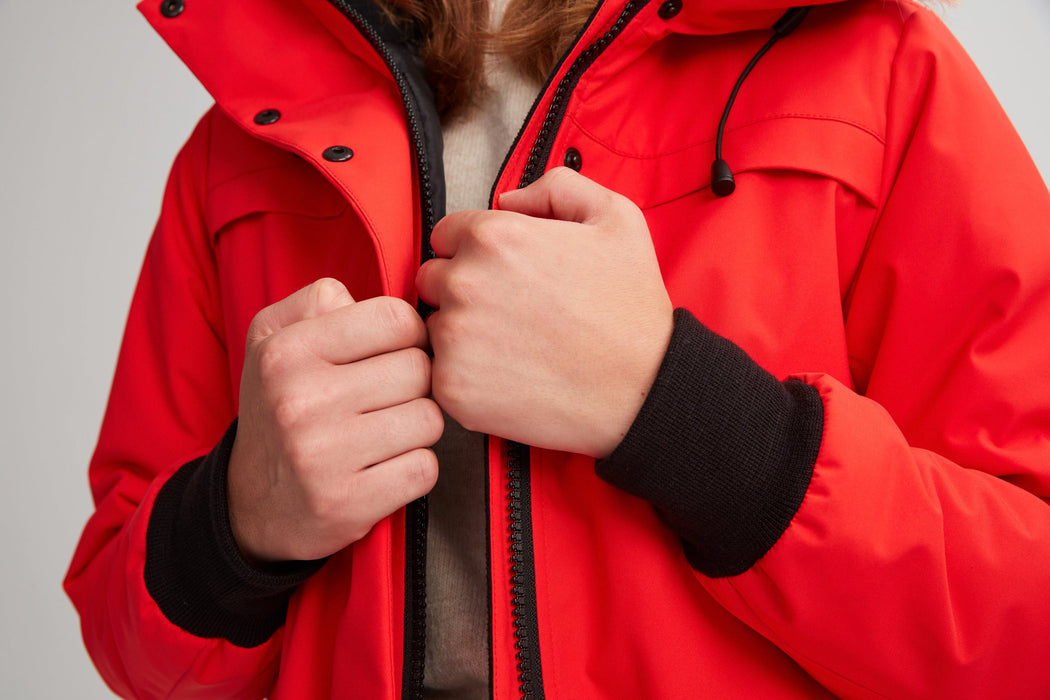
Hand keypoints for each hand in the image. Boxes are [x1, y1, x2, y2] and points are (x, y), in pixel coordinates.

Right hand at [227, 279, 443, 562]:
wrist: (247, 502)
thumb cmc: (278, 407)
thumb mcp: (272, 338)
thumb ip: (320, 301)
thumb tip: (376, 302)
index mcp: (288, 351)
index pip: (395, 319)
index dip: (409, 334)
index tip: (396, 351)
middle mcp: (302, 401)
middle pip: (419, 370)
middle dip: (414, 383)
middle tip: (387, 398)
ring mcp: (325, 456)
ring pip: (429, 419)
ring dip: (417, 427)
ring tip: (384, 432)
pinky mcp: (348, 503)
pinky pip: (425, 468)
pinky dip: (414, 468)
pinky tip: (384, 466)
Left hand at [415, 167, 672, 457]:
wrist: (644, 389)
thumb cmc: (630, 309)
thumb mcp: (615, 218)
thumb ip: (556, 187)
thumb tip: (509, 197)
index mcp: (493, 237)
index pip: (446, 235)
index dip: (474, 253)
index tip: (502, 275)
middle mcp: (465, 283)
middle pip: (433, 279)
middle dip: (463, 291)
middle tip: (509, 314)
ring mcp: (454, 338)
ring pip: (434, 328)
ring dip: (462, 335)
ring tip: (513, 347)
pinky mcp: (453, 386)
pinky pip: (440, 373)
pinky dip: (466, 377)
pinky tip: (509, 376)